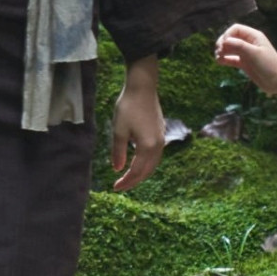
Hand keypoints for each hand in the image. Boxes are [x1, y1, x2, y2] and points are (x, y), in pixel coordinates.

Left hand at [108, 58, 166, 189]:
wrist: (143, 87)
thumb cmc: (128, 107)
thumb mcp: (118, 130)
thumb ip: (118, 152)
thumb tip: (118, 169)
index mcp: (147, 147)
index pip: (137, 171)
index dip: (126, 181)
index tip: (115, 187)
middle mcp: (158, 146)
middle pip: (148, 171)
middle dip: (134, 181)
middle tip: (121, 186)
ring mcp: (161, 139)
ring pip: (153, 164)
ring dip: (142, 173)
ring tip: (129, 178)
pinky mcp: (161, 133)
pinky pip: (155, 155)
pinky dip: (147, 164)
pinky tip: (138, 162)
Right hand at [213, 23, 276, 108]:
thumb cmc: (269, 65)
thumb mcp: (254, 53)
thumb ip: (239, 45)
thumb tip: (224, 41)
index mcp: (254, 36)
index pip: (235, 29)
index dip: (227, 35)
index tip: (224, 45)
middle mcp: (249, 43)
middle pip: (230, 38)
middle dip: (222, 43)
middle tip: (219, 51)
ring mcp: (247, 54)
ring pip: (230, 48)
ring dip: (222, 51)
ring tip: (218, 57)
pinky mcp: (245, 64)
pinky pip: (232, 59)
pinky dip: (225, 59)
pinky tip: (219, 62)